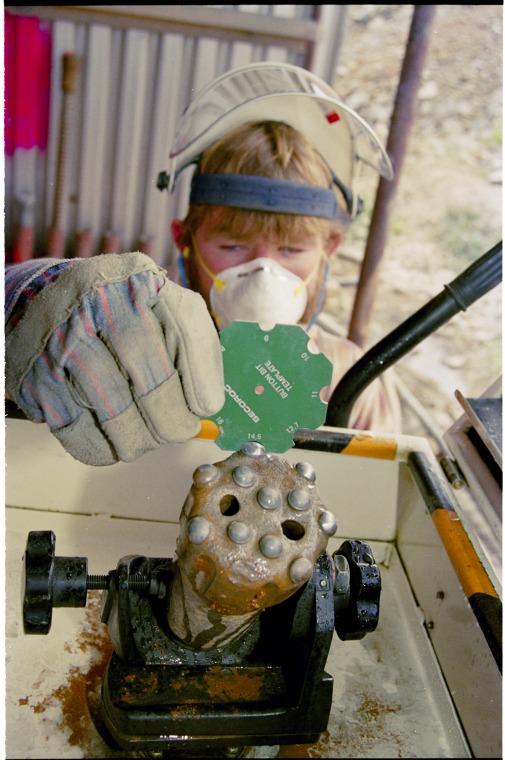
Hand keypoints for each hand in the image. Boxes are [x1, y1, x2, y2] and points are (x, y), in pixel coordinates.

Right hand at [5, 253, 223, 464]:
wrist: (44, 301)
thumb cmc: (118, 313)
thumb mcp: (158, 307)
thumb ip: (190, 346)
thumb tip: (210, 408)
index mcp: (141, 280)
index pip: (184, 328)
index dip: (202, 377)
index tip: (207, 408)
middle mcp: (99, 302)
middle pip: (147, 373)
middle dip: (170, 416)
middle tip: (180, 432)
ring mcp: (63, 337)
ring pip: (111, 405)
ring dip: (137, 437)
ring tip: (146, 441)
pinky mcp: (35, 373)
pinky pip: (73, 425)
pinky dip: (99, 446)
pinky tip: (113, 446)